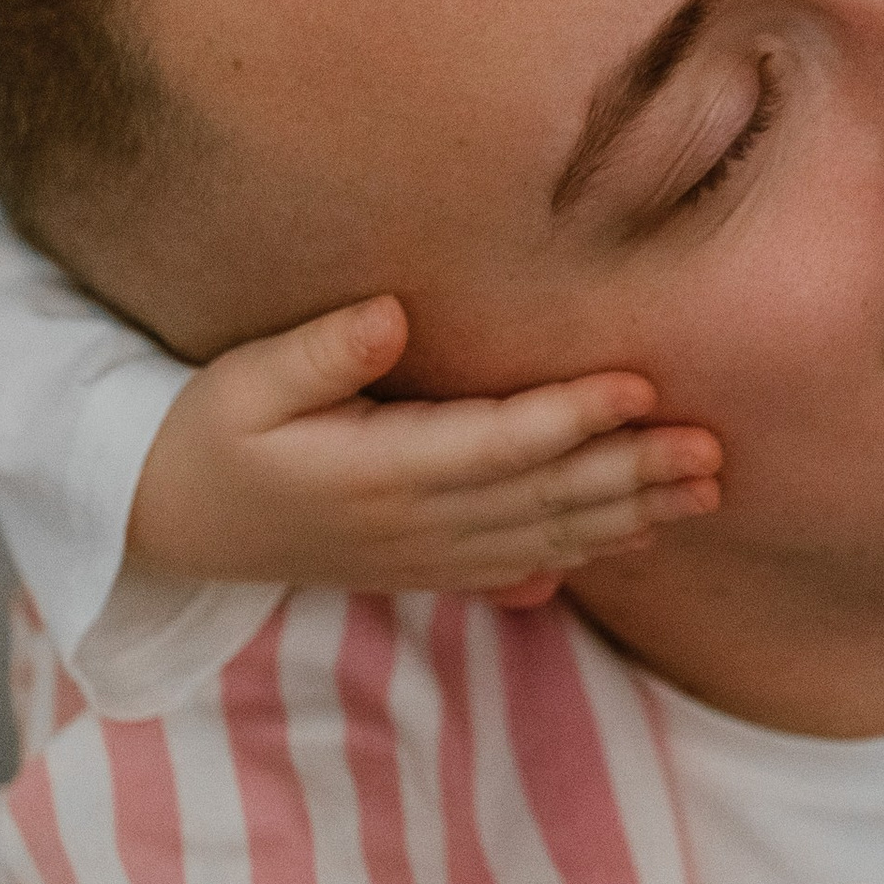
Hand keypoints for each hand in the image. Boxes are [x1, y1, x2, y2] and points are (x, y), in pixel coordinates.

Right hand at [127, 296, 721, 602]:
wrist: (170, 526)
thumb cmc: (211, 432)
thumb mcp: (244, 383)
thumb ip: (319, 353)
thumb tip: (390, 313)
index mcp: (375, 472)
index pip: (494, 444)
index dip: (569, 418)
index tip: (639, 388)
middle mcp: (413, 524)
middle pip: (543, 497)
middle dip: (632, 473)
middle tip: (712, 447)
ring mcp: (424, 556)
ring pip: (548, 536)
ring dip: (630, 513)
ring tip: (708, 487)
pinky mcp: (426, 569)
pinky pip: (523, 564)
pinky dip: (586, 549)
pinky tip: (641, 533)